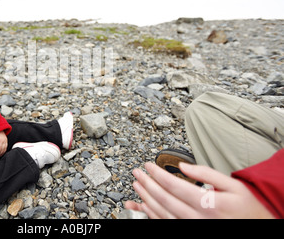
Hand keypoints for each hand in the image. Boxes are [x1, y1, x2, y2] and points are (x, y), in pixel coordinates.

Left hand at [125, 162, 273, 218]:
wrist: (258, 226)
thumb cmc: (247, 206)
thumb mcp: (233, 185)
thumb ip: (207, 174)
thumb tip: (184, 166)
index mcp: (209, 204)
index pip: (175, 187)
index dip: (158, 175)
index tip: (148, 165)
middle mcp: (198, 218)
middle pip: (165, 200)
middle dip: (147, 184)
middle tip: (137, 172)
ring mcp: (192, 227)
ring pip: (162, 214)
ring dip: (146, 199)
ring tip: (136, 185)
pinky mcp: (189, 230)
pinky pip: (164, 224)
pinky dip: (150, 215)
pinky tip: (140, 207)